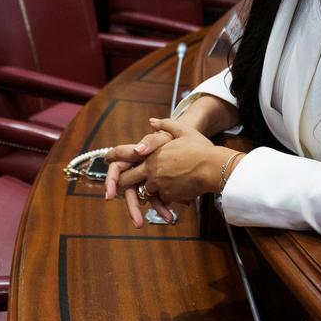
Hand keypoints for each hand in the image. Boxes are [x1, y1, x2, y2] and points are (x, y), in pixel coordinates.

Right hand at [103, 129, 176, 227]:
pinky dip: (163, 208)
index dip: (111, 182)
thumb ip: (150, 141)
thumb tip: (138, 150)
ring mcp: (145, 181)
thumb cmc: (170, 140)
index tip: (110, 195)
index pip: (115, 169)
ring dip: (152, 211)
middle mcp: (135, 171)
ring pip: (143, 198)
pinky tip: (170, 216)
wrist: (186, 146)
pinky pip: (156, 200)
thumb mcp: (161, 137)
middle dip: (132, 207)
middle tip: (137, 221)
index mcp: (131, 158)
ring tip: (161, 221)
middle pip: (128, 190)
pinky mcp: (157, 189)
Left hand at [125, 118, 242, 203]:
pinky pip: (162, 199)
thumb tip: (152, 121)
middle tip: (117, 185)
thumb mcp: (183, 131)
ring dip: (146, 190)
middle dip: (122, 183)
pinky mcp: (170, 197)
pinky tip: (172, 191)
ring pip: (145, 192)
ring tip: (152, 187)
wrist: (214, 168)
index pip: (125, 157)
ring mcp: (160, 186)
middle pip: (128, 181)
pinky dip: (164, 198)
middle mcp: (152, 172)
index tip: (107, 160)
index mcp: (151, 156)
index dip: (114, 159)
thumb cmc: (200, 148)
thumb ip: (165, 125)